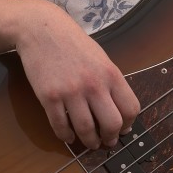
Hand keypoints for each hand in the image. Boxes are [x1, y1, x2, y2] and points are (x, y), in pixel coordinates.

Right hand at [14, 0, 139, 149]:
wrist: (42, 29)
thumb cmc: (73, 43)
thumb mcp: (101, 58)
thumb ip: (110, 82)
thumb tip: (119, 109)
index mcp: (111, 74)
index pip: (130, 108)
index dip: (128, 124)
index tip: (123, 129)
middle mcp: (94, 84)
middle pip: (112, 124)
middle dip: (111, 138)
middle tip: (107, 141)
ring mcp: (71, 91)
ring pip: (86, 130)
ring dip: (89, 142)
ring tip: (90, 143)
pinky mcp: (49, 97)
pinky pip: (60, 126)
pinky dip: (65, 136)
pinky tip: (68, 136)